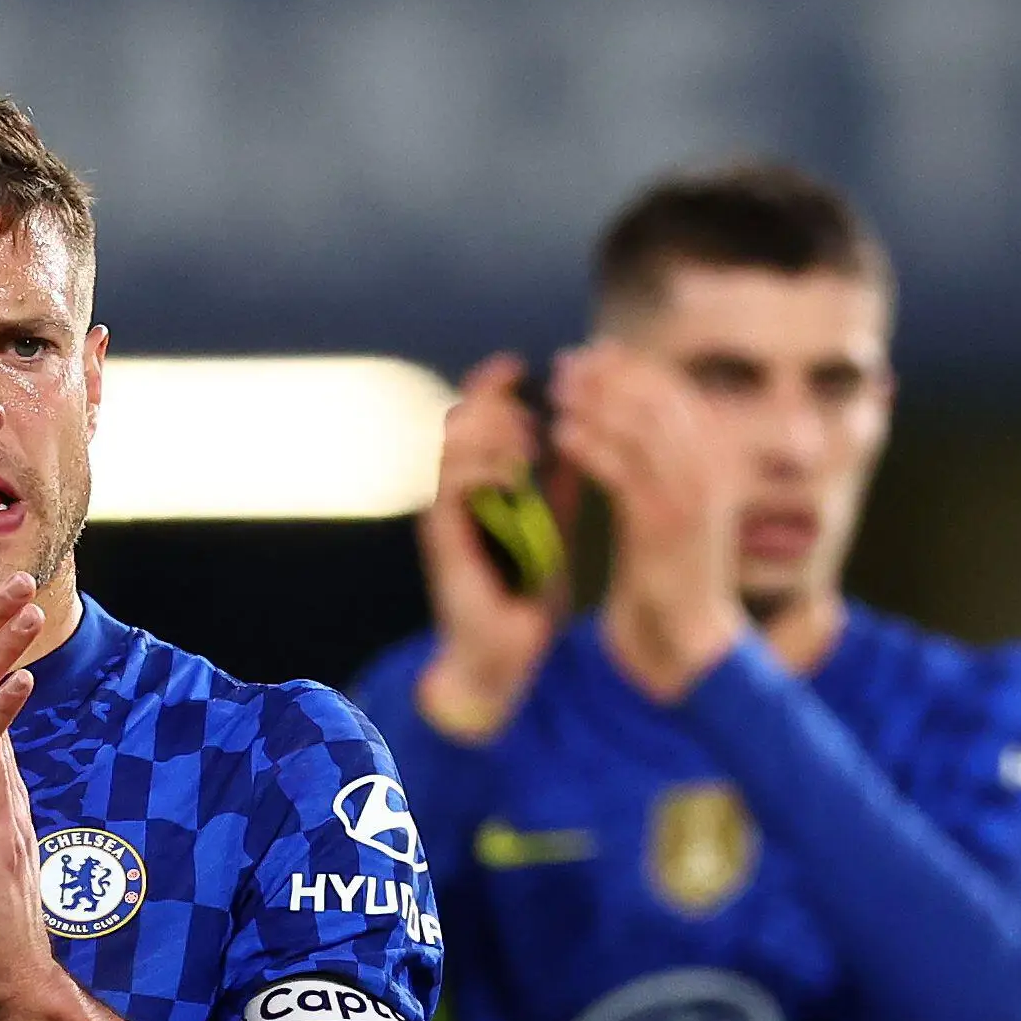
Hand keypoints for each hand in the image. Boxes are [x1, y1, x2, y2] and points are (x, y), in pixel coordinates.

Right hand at [414, 355, 569, 742]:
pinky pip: (449, 485)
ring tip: (527, 442)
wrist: (501, 654)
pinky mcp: (441, 538)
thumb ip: (556, 484)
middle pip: (456, 416)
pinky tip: (514, 473)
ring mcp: (442, 512)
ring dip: (491, 432)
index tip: (525, 367)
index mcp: (477, 483)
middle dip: (495, 403)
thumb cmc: (524, 593)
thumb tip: (580, 435)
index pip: (475, 415)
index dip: (495, 385)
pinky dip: (483, 469)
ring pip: (449, 443)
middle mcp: (451, 491)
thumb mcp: (551, 526)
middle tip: (533, 414)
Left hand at [550, 341, 744, 700]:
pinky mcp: (661, 522)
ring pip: (640, 427)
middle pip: (657, 399)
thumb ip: (661, 456)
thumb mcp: (674, 498)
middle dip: (610, 375)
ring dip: (595, 403)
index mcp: (717, 456)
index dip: (633, 366)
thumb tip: (629, 407)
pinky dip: (591, 446)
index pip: (674, 391)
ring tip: (558, 391)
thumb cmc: (671, 563)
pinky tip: (561, 435)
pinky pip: (622, 471)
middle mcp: (709, 467)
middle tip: (568, 364)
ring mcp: (688, 494)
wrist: (689, 627)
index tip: (595, 351)